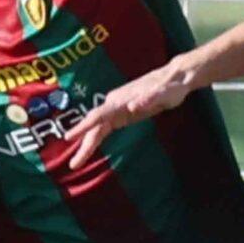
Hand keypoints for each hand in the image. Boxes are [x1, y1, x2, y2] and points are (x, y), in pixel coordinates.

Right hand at [65, 59, 196, 168]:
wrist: (174, 78)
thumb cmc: (170, 87)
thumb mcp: (164, 94)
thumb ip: (150, 99)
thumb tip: (133, 106)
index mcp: (121, 100)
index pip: (98, 115)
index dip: (83, 127)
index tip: (69, 137)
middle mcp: (114, 103)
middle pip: (94, 126)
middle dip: (83, 145)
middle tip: (74, 165)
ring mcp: (117, 108)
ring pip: (97, 129)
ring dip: (87, 145)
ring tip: (77, 162)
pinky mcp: (123, 114)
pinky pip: (104, 129)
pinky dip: (95, 139)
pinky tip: (89, 149)